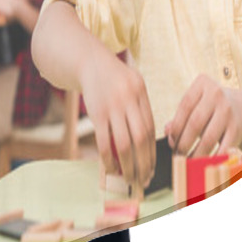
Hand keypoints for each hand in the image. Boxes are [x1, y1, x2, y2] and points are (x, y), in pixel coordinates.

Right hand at [80, 51, 155, 188]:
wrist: (89, 63)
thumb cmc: (113, 79)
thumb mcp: (132, 85)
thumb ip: (140, 108)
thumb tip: (146, 142)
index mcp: (141, 92)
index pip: (150, 128)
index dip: (152, 151)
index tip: (152, 167)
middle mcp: (128, 99)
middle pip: (141, 137)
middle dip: (144, 162)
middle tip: (144, 178)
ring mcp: (112, 106)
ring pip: (124, 143)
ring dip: (128, 164)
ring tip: (129, 177)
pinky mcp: (96, 113)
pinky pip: (104, 141)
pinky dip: (108, 158)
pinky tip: (111, 168)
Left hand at [165, 74, 241, 157]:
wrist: (241, 109)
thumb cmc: (208, 108)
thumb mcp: (195, 104)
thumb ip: (180, 116)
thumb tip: (168, 132)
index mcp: (202, 83)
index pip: (184, 105)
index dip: (175, 126)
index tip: (170, 142)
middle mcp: (217, 94)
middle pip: (195, 123)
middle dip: (183, 142)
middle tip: (176, 155)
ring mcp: (228, 111)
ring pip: (208, 138)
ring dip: (195, 154)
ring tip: (187, 163)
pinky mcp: (237, 128)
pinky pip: (222, 148)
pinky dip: (211, 159)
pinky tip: (203, 165)